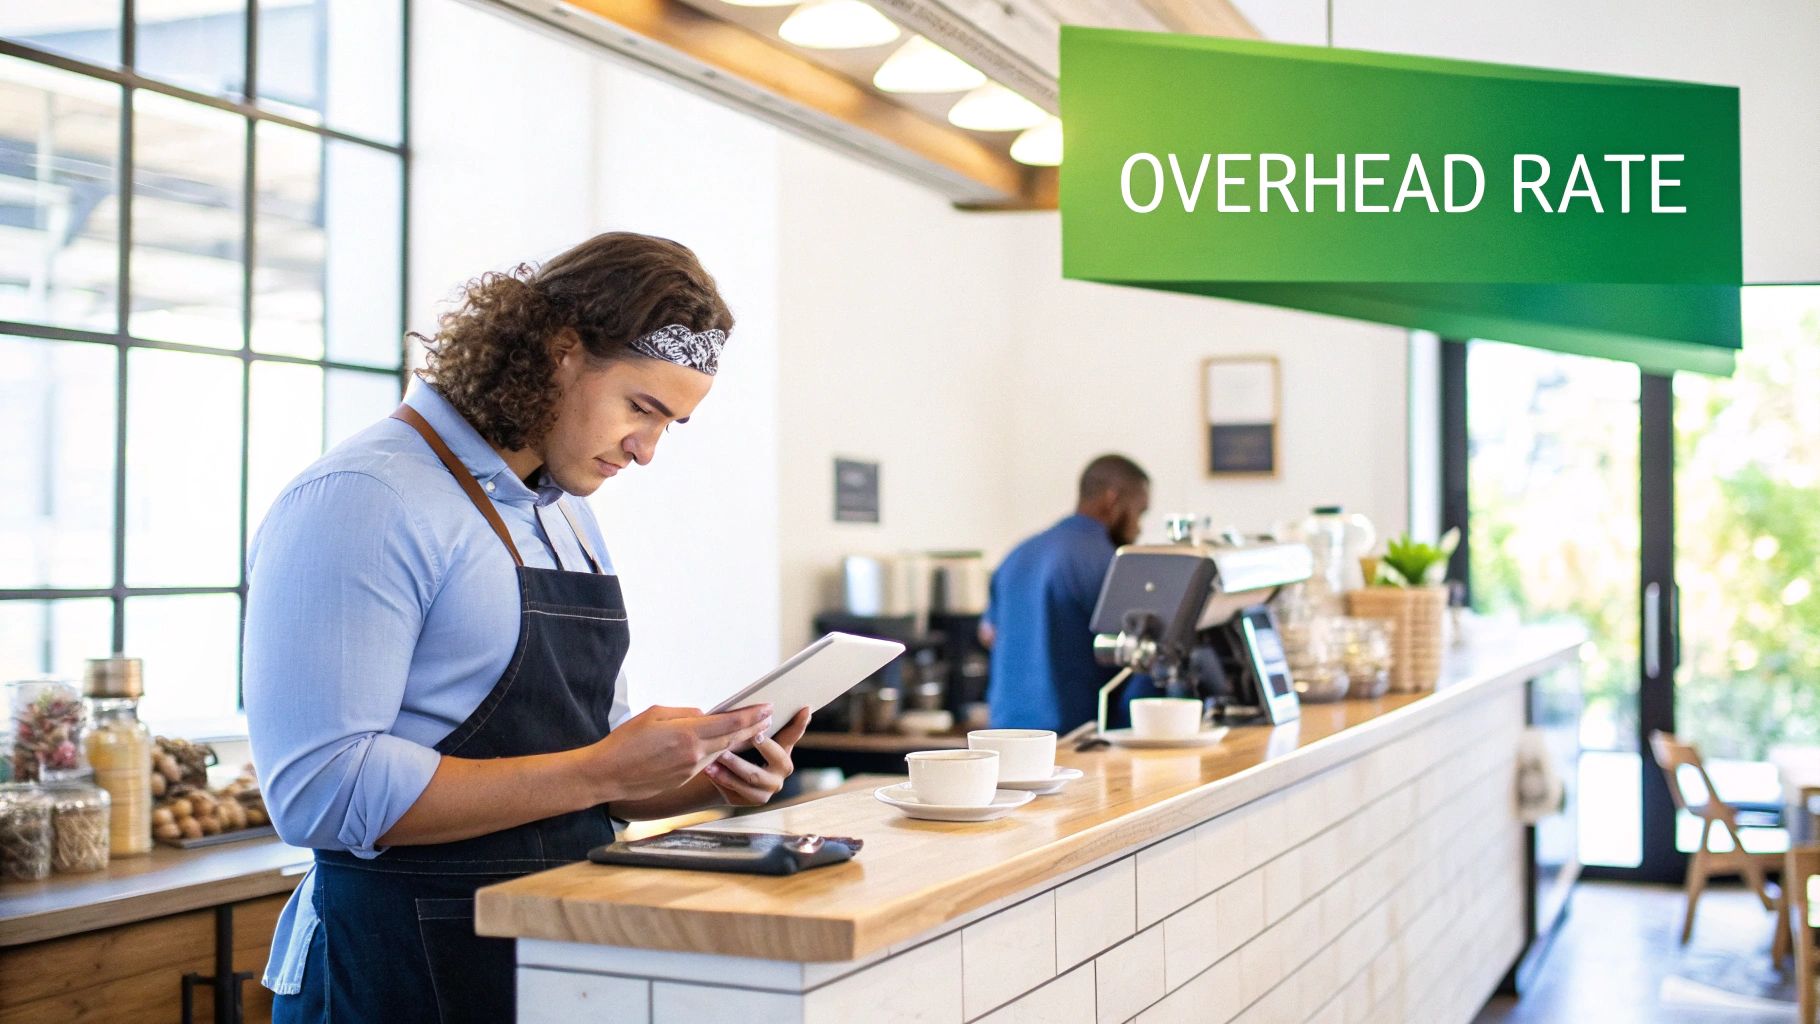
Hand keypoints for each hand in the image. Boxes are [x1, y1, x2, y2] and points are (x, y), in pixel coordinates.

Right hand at [582, 704, 772, 803]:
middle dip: (753, 727)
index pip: (730, 722)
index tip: (767, 707)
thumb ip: (684, 714)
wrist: (607, 775)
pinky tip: (722, 745)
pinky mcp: (683, 779)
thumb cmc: (625, 741)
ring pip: (721, 751)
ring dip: (738, 740)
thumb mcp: (654, 714)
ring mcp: (690, 769)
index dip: (752, 715)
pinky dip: (718, 752)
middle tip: (768, 717)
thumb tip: (704, 716)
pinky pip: (706, 762)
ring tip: (752, 729)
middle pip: (732, 738)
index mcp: (687, 733)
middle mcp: (694, 754)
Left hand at [703, 709, 810, 806]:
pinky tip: (709, 770)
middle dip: (762, 745)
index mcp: (783, 752)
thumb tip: (778, 705)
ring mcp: (767, 790)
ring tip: (717, 755)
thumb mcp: (748, 737)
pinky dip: (721, 779)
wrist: (721, 777)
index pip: (793, 734)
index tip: (803, 709)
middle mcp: (781, 773)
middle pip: (775, 757)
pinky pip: (736, 790)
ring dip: (733, 765)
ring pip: (751, 777)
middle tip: (749, 735)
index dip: (799, 724)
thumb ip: (759, 725)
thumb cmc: (737, 750)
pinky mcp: (749, 800)